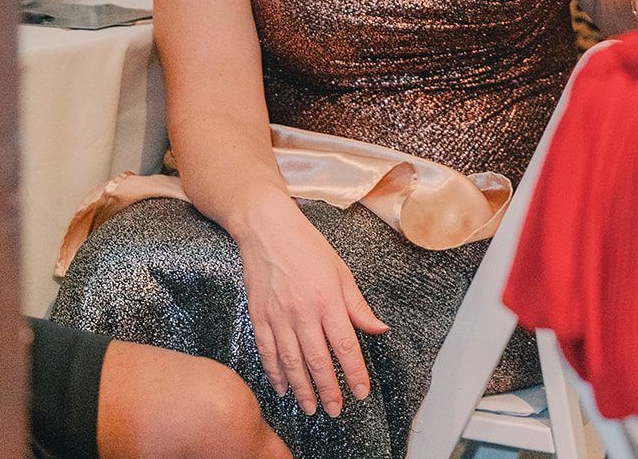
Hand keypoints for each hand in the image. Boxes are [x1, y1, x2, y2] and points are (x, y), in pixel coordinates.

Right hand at [238, 196, 388, 417]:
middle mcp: (303, 311)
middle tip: (336, 409)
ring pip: (291, 362)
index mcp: (327, 298)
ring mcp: (278, 315)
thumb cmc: (307, 246)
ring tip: (312, 407)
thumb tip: (379, 329)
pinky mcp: (259, 316)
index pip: (345, 345)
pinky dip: (275, 374)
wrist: (267, 229)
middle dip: (328, 390)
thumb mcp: (340, 271)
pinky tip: (284, 388)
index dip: (354, 372)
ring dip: (303, 389)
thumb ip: (357, 305)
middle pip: (317, 360)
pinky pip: (268, 352)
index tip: (361, 391)